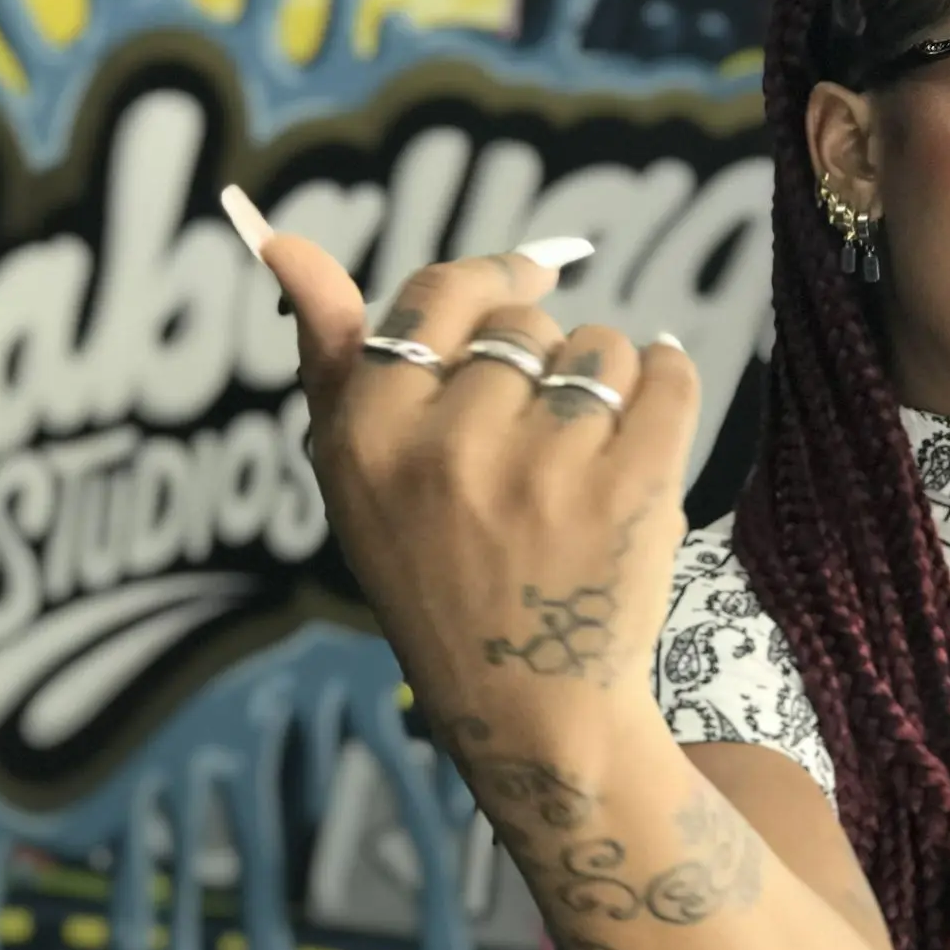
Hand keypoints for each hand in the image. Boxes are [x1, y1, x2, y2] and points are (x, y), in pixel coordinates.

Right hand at [219, 187, 698, 758]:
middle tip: (536, 440)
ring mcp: (545, 469)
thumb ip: (328, 356)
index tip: (526, 282)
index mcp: (369, 436)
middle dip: (541, 361)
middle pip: (523, 324)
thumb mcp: (355, 478)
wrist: (532, 709)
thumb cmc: (436, 578)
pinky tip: (647, 423)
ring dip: (603, 384)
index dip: (491, 280)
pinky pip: (665, 374)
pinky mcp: (633, 489)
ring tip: (582, 460)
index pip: (439, 294)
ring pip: (598, 347)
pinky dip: (666, 382)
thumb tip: (282, 240)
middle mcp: (448, 447)